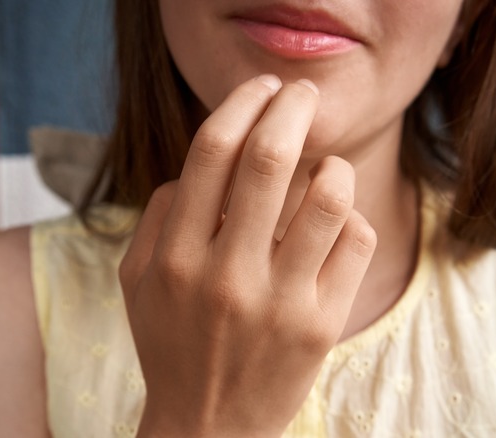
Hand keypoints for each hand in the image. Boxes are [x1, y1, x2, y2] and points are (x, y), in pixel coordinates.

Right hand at [120, 75, 376, 436]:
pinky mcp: (323, 324)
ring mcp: (282, 302)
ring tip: (324, 167)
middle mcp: (228, 275)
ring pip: (329, 196)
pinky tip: (335, 225)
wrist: (209, 429)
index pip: (212, 151)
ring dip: (332, 164)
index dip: (243, 103)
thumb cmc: (172, 345)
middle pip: (271, 159)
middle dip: (292, 107)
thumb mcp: (138, 282)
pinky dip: (351, 217)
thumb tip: (199, 165)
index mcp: (177, 257)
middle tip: (300, 94)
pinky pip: (357, 241)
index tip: (262, 87)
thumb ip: (158, 215)